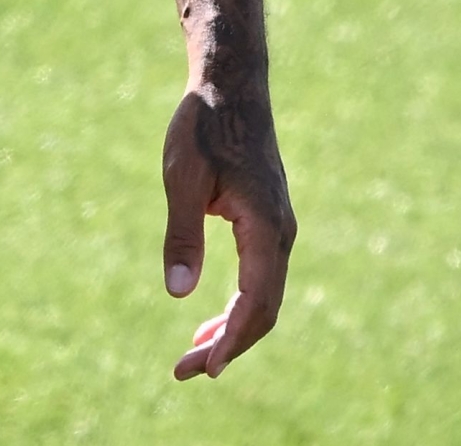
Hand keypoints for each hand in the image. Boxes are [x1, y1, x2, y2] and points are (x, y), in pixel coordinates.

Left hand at [161, 84, 293, 379]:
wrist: (230, 88)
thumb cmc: (203, 128)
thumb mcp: (181, 180)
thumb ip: (182, 236)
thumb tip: (178, 293)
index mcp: (266, 229)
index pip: (255, 303)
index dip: (231, 341)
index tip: (203, 368)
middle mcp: (281, 235)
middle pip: (264, 310)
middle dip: (229, 345)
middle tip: (186, 372)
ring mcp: (278, 230)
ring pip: (263, 297)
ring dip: (233, 328)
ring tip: (194, 355)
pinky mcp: (267, 223)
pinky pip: (260, 277)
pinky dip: (238, 304)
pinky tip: (211, 317)